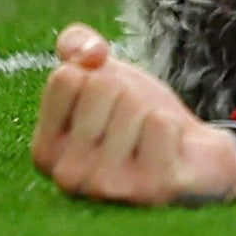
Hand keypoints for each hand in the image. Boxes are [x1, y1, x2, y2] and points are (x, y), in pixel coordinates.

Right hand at [32, 24, 235, 204]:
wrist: (189, 154)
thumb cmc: (137, 116)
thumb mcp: (102, 73)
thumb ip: (77, 45)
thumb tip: (91, 53)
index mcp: (45, 149)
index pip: (66, 77)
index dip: (98, 75)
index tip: (107, 103)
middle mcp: (67, 176)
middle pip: (102, 88)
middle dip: (128, 93)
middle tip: (135, 123)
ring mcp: (107, 188)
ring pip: (132, 106)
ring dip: (151, 112)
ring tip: (151, 139)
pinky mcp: (149, 190)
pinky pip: (160, 125)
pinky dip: (172, 126)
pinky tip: (169, 150)